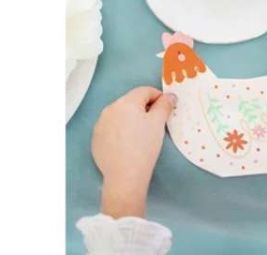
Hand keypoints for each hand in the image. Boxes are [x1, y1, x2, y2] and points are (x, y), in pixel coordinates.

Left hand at [91, 86, 175, 217]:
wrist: (125, 176)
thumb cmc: (144, 146)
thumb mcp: (159, 123)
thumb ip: (165, 105)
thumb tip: (169, 96)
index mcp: (126, 102)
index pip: (145, 91)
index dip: (158, 97)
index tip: (165, 109)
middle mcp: (110, 108)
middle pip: (132, 101)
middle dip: (144, 108)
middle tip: (154, 124)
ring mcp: (101, 124)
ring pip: (121, 114)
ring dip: (131, 118)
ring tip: (140, 135)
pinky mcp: (96, 138)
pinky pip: (111, 127)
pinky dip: (120, 130)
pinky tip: (127, 144)